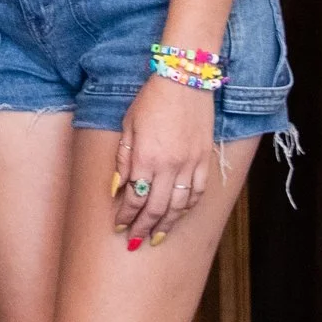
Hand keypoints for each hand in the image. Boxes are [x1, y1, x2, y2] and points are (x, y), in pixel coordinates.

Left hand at [115, 74, 215, 247]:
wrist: (185, 81)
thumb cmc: (150, 100)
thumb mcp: (127, 125)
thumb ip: (122, 158)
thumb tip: (116, 188)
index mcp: (146, 157)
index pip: (133, 196)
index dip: (125, 215)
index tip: (118, 226)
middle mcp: (169, 166)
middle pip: (155, 207)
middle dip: (143, 227)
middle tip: (134, 240)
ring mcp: (190, 165)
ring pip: (178, 206)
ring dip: (166, 224)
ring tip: (155, 237)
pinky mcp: (205, 161)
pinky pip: (197, 193)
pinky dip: (187, 208)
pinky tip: (178, 216)